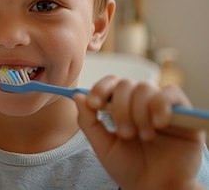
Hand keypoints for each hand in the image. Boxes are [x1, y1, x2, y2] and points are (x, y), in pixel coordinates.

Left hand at [74, 75, 205, 189]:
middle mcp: (142, 104)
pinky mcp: (185, 115)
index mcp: (123, 108)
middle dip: (120, 108)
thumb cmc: (129, 169)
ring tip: (143, 136)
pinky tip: (158, 125)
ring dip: (138, 112)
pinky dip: (161, 105)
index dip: (101, 88)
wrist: (155, 188)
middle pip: (126, 84)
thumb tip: (78, 95)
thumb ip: (88, 121)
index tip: (94, 104)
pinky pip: (172, 93)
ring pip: (146, 88)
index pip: (111, 84)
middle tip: (125, 134)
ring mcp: (163, 108)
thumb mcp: (102, 146)